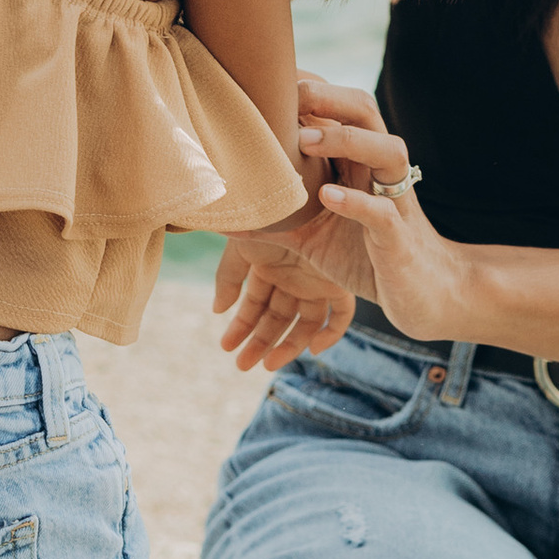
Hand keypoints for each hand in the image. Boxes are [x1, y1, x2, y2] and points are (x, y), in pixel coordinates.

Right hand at [211, 216, 359, 369]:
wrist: (304, 193)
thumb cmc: (269, 216)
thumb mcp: (242, 246)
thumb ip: (228, 277)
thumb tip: (217, 311)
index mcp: (270, 267)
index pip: (254, 305)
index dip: (240, 326)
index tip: (226, 346)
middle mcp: (293, 277)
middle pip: (276, 319)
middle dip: (258, 343)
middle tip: (241, 366)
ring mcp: (317, 281)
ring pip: (304, 324)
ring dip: (287, 346)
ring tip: (267, 365)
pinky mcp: (340, 281)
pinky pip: (341, 315)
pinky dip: (332, 334)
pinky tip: (314, 349)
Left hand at [295, 86, 476, 341]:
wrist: (426, 298)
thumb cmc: (368, 258)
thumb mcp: (313, 238)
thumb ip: (275, 221)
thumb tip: (221, 216)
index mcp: (360, 164)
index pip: (342, 108)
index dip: (312, 88)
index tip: (272, 78)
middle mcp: (380, 173)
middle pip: (367, 112)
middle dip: (330, 97)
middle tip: (289, 95)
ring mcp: (396, 202)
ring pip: (389, 150)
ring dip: (347, 139)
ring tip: (305, 140)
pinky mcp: (399, 240)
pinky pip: (384, 212)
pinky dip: (357, 201)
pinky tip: (328, 196)